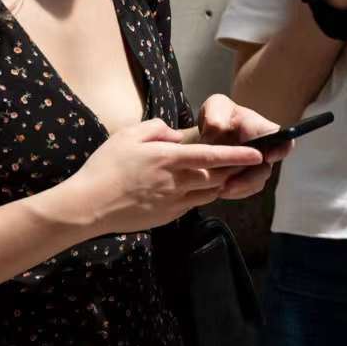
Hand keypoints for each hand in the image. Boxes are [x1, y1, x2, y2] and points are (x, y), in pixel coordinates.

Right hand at [69, 117, 263, 232]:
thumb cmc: (106, 166)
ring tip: (225, 175)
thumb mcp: (128, 135)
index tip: (257, 154)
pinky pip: (193, 204)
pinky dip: (200, 195)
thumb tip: (173, 133)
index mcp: (169, 158)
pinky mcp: (167, 217)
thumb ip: (156, 128)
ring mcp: (173, 202)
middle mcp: (176, 182)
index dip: (237, 155)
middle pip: (217, 177)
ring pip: (209, 194)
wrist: (89, 206)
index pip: (212, 156)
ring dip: (220, 184)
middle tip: (245, 163)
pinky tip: (195, 189)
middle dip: (234, 170)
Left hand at [194, 94, 294, 200]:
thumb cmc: (217, 116)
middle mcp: (264, 149)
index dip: (281, 150)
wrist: (207, 134)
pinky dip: (233, 192)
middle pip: (266, 168)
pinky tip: (218, 190)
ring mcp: (255, 166)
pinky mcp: (245, 180)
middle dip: (248, 178)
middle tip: (229, 183)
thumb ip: (216, 115)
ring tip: (220, 189)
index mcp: (261, 128)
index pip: (284, 139)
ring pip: (255, 182)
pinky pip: (245, 190)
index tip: (267, 157)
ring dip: (239, 187)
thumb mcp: (214, 107)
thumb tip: (217, 130)